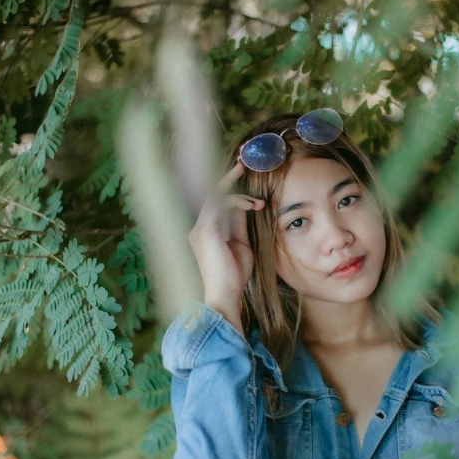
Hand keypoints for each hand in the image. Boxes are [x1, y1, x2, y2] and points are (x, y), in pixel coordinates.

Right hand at [188, 162, 264, 334]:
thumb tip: (245, 207)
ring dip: (239, 193)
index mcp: (206, 231)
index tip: (242, 174)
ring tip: (259, 201)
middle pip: (212, 193)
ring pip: (216, 196)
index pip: (216, 202)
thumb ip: (239, 225)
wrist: (225, 294)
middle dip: (228, 178)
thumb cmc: (234, 275)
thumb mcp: (241, 245)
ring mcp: (200, 228)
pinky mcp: (206, 230)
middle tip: (244, 164)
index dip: (229, 188)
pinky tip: (254, 206)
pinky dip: (238, 201)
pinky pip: (221, 205)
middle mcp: (198, 226)